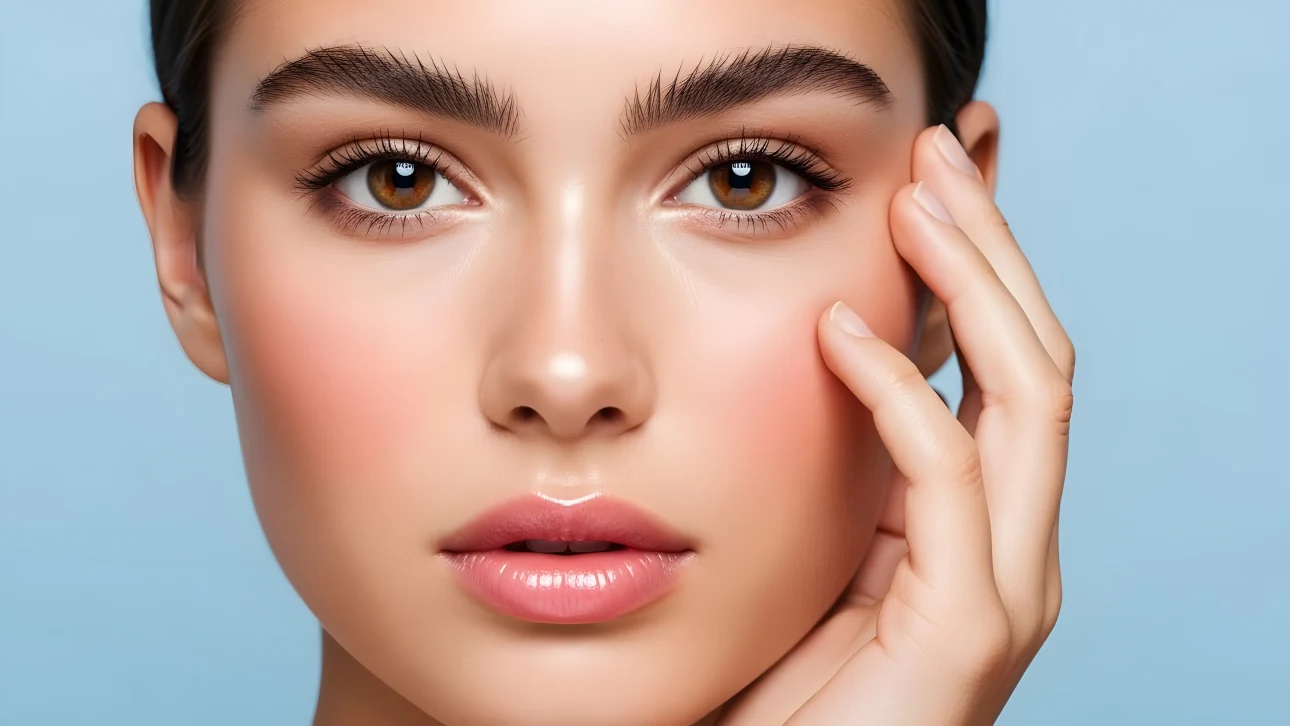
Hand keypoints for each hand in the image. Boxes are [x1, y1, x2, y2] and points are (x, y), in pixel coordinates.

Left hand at [719, 125, 1074, 724]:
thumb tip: (836, 337)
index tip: (922, 183)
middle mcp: (1013, 547)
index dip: (978, 266)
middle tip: (935, 158)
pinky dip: (902, 392)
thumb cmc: (776, 678)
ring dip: (974, 286)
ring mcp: (1002, 588)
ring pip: (1028, 397)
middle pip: (1037, 360)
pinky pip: (949, 478)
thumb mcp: (818, 536)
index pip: (1007, 367)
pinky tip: (841, 334)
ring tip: (913, 204)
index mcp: (979, 522)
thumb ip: (851, 454)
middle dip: (991, 249)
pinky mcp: (964, 631)